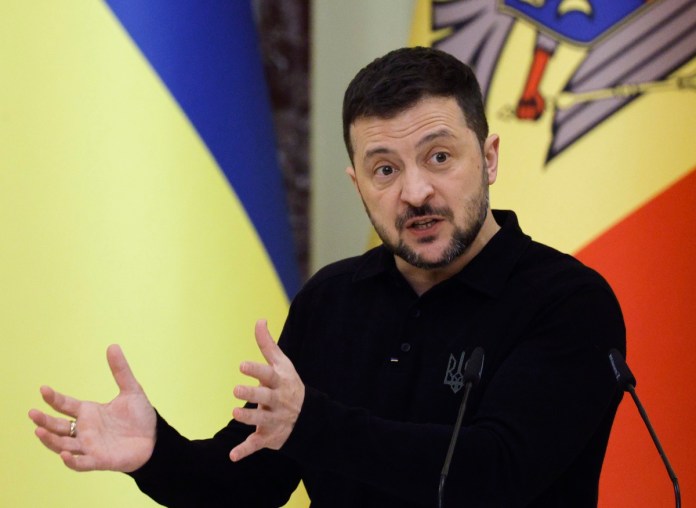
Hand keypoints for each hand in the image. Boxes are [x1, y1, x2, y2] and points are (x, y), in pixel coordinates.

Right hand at [28, 344, 156, 472]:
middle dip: (44, 421)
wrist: (155, 439)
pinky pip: (81, 464)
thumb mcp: (132, 390)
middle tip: (32, 413)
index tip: (43, 389)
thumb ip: (121, 370)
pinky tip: (65, 454)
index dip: (54, 398)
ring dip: (50, 441)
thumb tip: (113, 345)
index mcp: (89, 412)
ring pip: (63, 445)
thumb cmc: (140, 416)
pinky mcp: (100, 460)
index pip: (66, 405)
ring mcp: (90, 446)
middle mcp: (85, 430)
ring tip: (39, 431)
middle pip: (58, 427)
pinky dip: (72, 461)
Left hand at [230, 320, 304, 461]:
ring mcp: (273, 420)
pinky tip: (232, 456)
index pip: (267, 375)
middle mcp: (278, 401)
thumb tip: (259, 320)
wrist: (308, 417)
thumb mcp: (282, 364)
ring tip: (235, 412)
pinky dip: (245, 451)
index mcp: (279, 382)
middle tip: (236, 390)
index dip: (255, 371)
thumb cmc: (288, 384)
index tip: (241, 366)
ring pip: (260, 420)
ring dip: (248, 418)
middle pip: (264, 397)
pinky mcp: (268, 437)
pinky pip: (256, 445)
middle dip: (251, 394)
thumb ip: (267, 344)